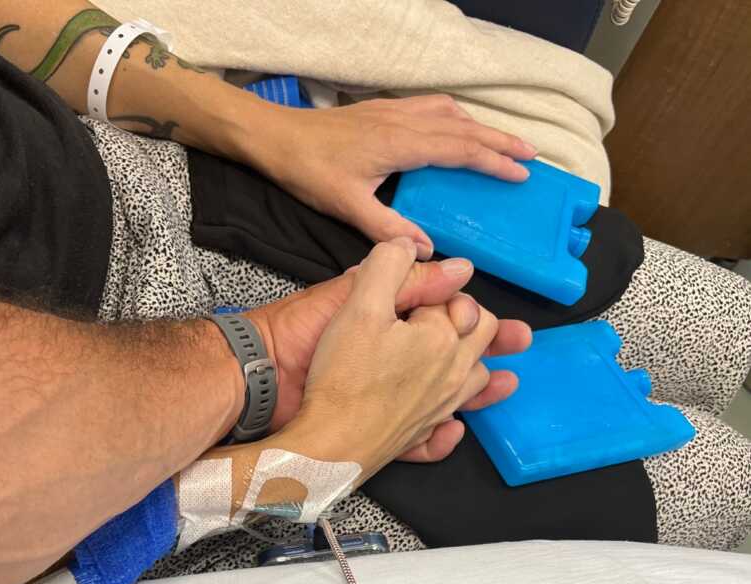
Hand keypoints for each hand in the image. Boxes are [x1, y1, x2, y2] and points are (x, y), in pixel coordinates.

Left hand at [250, 95, 536, 257]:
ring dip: (481, 128)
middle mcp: (404, 121)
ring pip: (451, 114)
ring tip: (504, 144)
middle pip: (464, 128)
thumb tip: (427, 249)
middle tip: (532, 156)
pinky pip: (432, 107)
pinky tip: (458, 127)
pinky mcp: (383, 110)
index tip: (520, 173)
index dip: (493, 162)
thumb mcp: (348, 206)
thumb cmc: (310, 172)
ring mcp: (394, 111)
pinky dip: (456, 118)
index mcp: (401, 144)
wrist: (278, 137)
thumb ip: (388, 228)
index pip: (460, 151)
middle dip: (500, 142)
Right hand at [294, 238, 527, 473]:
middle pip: (482, 336)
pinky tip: (454, 424)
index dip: (437, 293)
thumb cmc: (343, 375)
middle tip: (454, 313)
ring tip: (479, 365)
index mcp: (442, 336)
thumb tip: (411, 244)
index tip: (412, 297)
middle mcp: (452, 373)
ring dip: (480, 368)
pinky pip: (448, 433)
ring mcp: (440, 408)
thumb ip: (387, 266)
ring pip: (476, 382)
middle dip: (473, 320)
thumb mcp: (359, 304)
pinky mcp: (421, 436)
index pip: (456, 300)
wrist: (330, 443)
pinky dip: (454, 425)